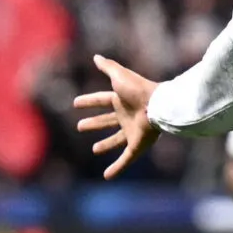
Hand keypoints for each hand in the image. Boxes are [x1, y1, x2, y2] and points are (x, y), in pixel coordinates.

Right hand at [73, 55, 160, 179]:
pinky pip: (125, 159)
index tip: (75, 104)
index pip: (101, 100)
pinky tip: (107, 176)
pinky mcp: (138, 145)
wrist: (157, 105)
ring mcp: (132, 132)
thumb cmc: (138, 89)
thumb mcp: (119, 76)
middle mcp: (126, 116)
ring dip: (105, 145)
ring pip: (116, 141)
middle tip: (80, 126)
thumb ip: (108, 67)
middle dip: (94, 123)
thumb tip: (96, 56)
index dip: (88, 101)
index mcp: (121, 100)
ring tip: (94, 150)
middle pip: (107, 121)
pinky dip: (117, 168)